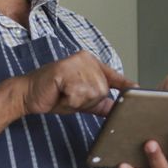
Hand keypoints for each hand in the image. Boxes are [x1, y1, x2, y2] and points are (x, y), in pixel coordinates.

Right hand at [17, 50, 135, 116]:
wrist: (28, 95)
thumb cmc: (54, 96)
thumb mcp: (82, 100)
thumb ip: (99, 103)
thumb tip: (116, 108)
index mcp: (91, 63)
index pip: (114, 76)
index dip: (126, 84)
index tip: (138, 89)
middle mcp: (86, 59)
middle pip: (103, 90)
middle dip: (87, 101)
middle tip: (69, 96)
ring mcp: (76, 62)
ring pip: (92, 93)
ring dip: (77, 100)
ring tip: (64, 94)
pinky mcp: (65, 69)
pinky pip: (79, 94)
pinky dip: (69, 100)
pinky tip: (59, 93)